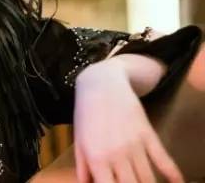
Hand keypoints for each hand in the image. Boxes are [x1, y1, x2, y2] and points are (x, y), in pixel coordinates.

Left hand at [73, 60, 183, 182]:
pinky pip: (164, 160)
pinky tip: (177, 182)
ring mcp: (135, 145)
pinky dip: (173, 175)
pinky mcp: (149, 135)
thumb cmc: (86, 114)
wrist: (101, 84)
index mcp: (96, 158)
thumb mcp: (79, 141)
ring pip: (148, 179)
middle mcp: (117, 155)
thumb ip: (83, 168)